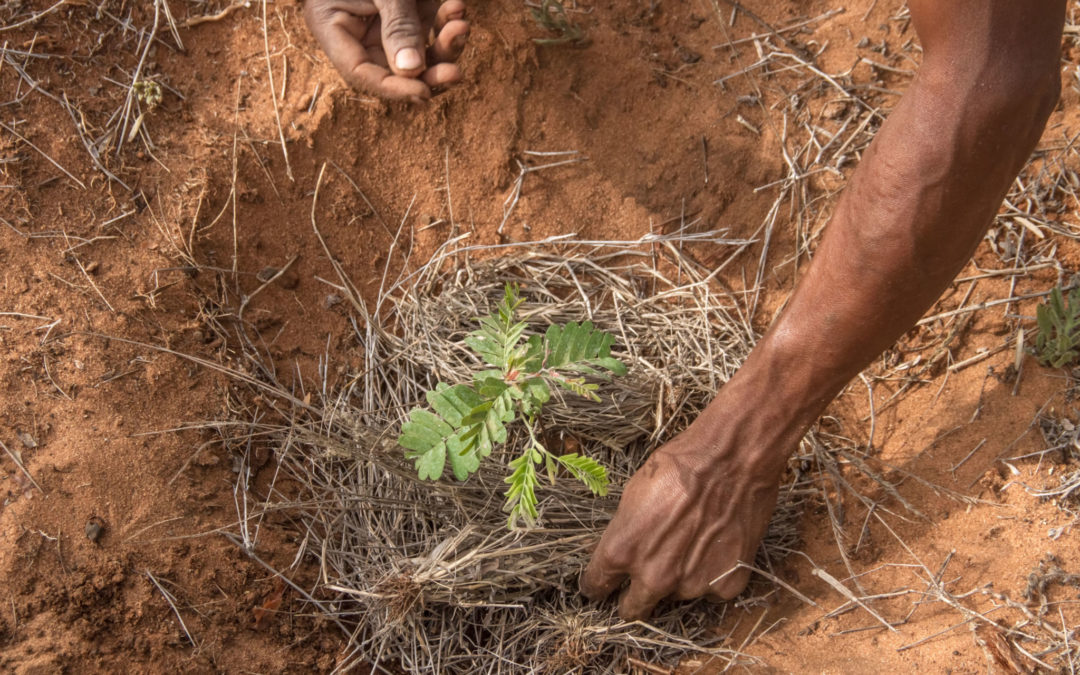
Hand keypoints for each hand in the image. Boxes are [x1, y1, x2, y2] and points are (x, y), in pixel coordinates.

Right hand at [304, 0, 468, 100]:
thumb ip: (395, 24)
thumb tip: (412, 72)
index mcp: (335, 28)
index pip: (363, 73)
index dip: (393, 89)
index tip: (423, 93)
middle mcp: (362, 30)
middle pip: (397, 69)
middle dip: (430, 71)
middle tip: (456, 73)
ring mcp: (388, 19)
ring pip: (422, 50)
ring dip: (446, 44)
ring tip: (460, 23)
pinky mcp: (412, 6)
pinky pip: (433, 24)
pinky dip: (447, 19)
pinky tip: (456, 6)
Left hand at [580, 385, 798, 619]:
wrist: (732, 459)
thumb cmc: (680, 466)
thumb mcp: (633, 493)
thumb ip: (624, 532)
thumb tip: (620, 548)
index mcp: (622, 551)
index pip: (597, 585)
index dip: (597, 585)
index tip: (601, 585)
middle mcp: (654, 577)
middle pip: (633, 609)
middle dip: (632, 599)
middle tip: (641, 583)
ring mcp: (692, 585)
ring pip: (675, 595)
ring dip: (678, 579)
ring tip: (692, 542)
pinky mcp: (726, 585)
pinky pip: (711, 590)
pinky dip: (711, 574)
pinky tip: (716, 544)